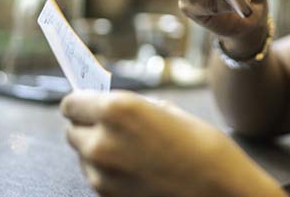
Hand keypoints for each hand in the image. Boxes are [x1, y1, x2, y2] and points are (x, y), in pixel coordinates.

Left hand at [61, 90, 285, 196]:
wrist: (219, 189)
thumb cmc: (200, 144)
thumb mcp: (163, 109)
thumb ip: (129, 107)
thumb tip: (107, 107)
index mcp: (115, 110)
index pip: (70, 103)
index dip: (80, 103)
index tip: (87, 104)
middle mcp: (101, 141)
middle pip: (71, 130)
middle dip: (87, 126)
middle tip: (108, 126)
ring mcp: (102, 174)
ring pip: (82, 155)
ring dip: (95, 149)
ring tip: (127, 148)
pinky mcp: (107, 196)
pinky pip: (95, 176)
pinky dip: (106, 170)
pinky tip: (132, 167)